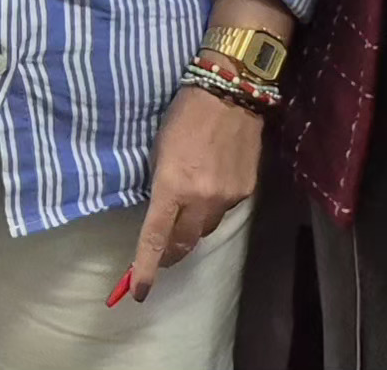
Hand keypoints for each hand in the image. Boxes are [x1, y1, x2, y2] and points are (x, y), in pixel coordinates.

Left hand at [121, 86, 259, 300]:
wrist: (231, 95)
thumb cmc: (184, 116)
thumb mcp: (159, 150)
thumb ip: (161, 185)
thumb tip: (162, 211)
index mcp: (172, 187)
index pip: (156, 238)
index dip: (146, 268)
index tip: (140, 291)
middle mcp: (201, 199)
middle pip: (184, 243)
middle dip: (171, 254)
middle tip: (162, 255)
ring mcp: (227, 198)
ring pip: (205, 228)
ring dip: (193, 227)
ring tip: (188, 207)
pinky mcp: (246, 192)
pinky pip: (224, 211)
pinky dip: (213, 207)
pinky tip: (211, 184)